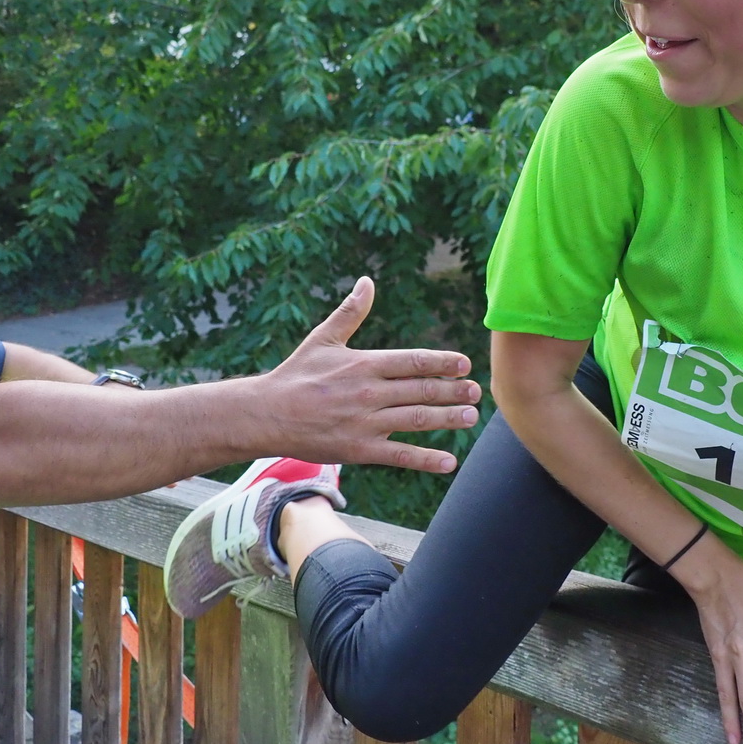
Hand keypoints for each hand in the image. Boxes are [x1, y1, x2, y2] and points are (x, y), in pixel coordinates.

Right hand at [260, 276, 481, 472]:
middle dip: (453, 391)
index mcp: (364, 364)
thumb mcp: (323, 339)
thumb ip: (350, 313)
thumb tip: (367, 282)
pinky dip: (426, 459)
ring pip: (417, 420)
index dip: (443, 362)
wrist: (266, 415)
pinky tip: (449, 461)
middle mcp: (370, 393)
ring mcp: (366, 423)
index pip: (414, 361)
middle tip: (476, 391)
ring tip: (470, 417)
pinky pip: (400, 455)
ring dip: (448, 419)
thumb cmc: (295, 375)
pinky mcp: (359, 450)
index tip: (464, 364)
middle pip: (422, 390)